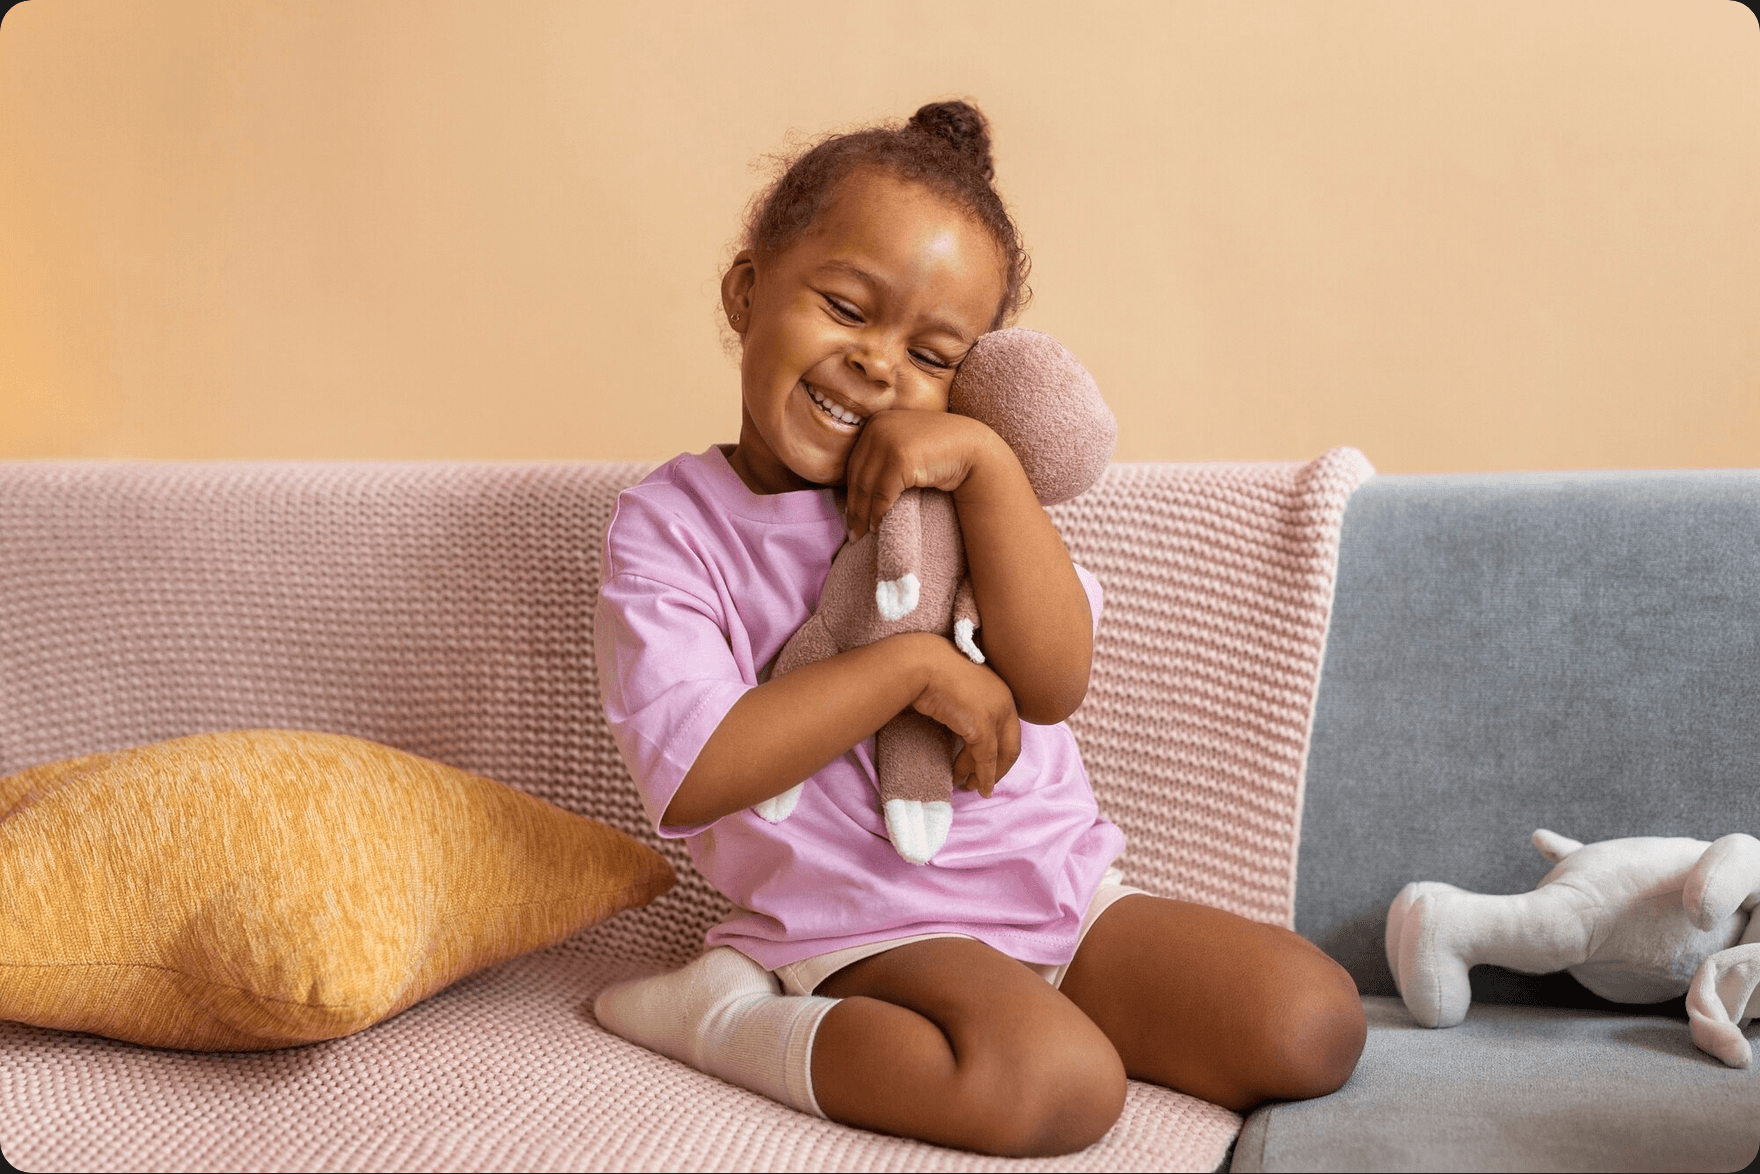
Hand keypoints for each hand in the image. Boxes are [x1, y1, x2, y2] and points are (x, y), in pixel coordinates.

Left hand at [843, 410, 1001, 539]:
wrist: (973, 448)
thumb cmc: (940, 451)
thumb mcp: (906, 445)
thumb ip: (883, 455)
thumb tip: (856, 489)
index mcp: (876, 421)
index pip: (855, 462)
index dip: (850, 491)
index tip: (848, 513)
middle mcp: (878, 427)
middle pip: (858, 475)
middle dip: (853, 507)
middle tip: (851, 531)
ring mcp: (888, 441)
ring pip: (867, 486)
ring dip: (863, 514)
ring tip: (862, 533)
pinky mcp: (900, 459)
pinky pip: (883, 493)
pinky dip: (878, 513)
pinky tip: (878, 525)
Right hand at [908, 637, 1021, 796]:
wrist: (922, 662)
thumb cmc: (932, 669)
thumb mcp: (959, 687)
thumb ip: (969, 705)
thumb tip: (964, 724)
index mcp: (1002, 690)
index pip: (1009, 729)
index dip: (1002, 751)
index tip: (989, 765)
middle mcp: (1005, 702)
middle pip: (1010, 746)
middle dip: (998, 769)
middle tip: (982, 783)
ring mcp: (996, 714)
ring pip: (997, 756)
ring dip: (984, 776)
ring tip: (969, 786)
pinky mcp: (982, 726)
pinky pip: (985, 759)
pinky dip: (982, 776)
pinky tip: (974, 786)